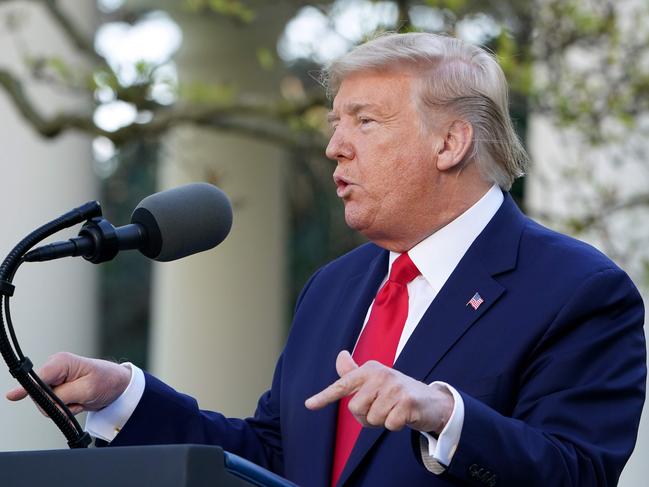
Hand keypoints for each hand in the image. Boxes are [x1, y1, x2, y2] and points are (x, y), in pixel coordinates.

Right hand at [5, 352, 130, 414]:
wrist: (118, 386)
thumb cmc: (107, 380)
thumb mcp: (87, 389)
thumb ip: (62, 397)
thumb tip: (44, 403)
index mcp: (61, 362)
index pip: (38, 378)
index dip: (27, 388)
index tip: (13, 396)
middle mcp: (54, 369)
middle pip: (39, 395)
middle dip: (58, 404)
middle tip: (78, 400)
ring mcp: (55, 381)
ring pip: (45, 404)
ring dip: (64, 407)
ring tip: (81, 399)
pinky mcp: (57, 391)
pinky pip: (53, 407)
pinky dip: (66, 409)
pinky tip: (78, 403)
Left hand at [305, 351, 453, 433]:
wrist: (432, 401)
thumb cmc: (397, 392)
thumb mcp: (376, 381)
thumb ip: (355, 373)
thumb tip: (340, 355)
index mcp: (370, 369)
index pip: (343, 384)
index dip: (324, 396)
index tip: (308, 405)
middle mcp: (381, 374)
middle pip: (355, 408)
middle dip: (366, 417)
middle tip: (381, 409)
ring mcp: (395, 387)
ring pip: (372, 419)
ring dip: (382, 421)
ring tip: (393, 411)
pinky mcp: (407, 402)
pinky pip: (388, 425)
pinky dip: (395, 426)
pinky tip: (404, 416)